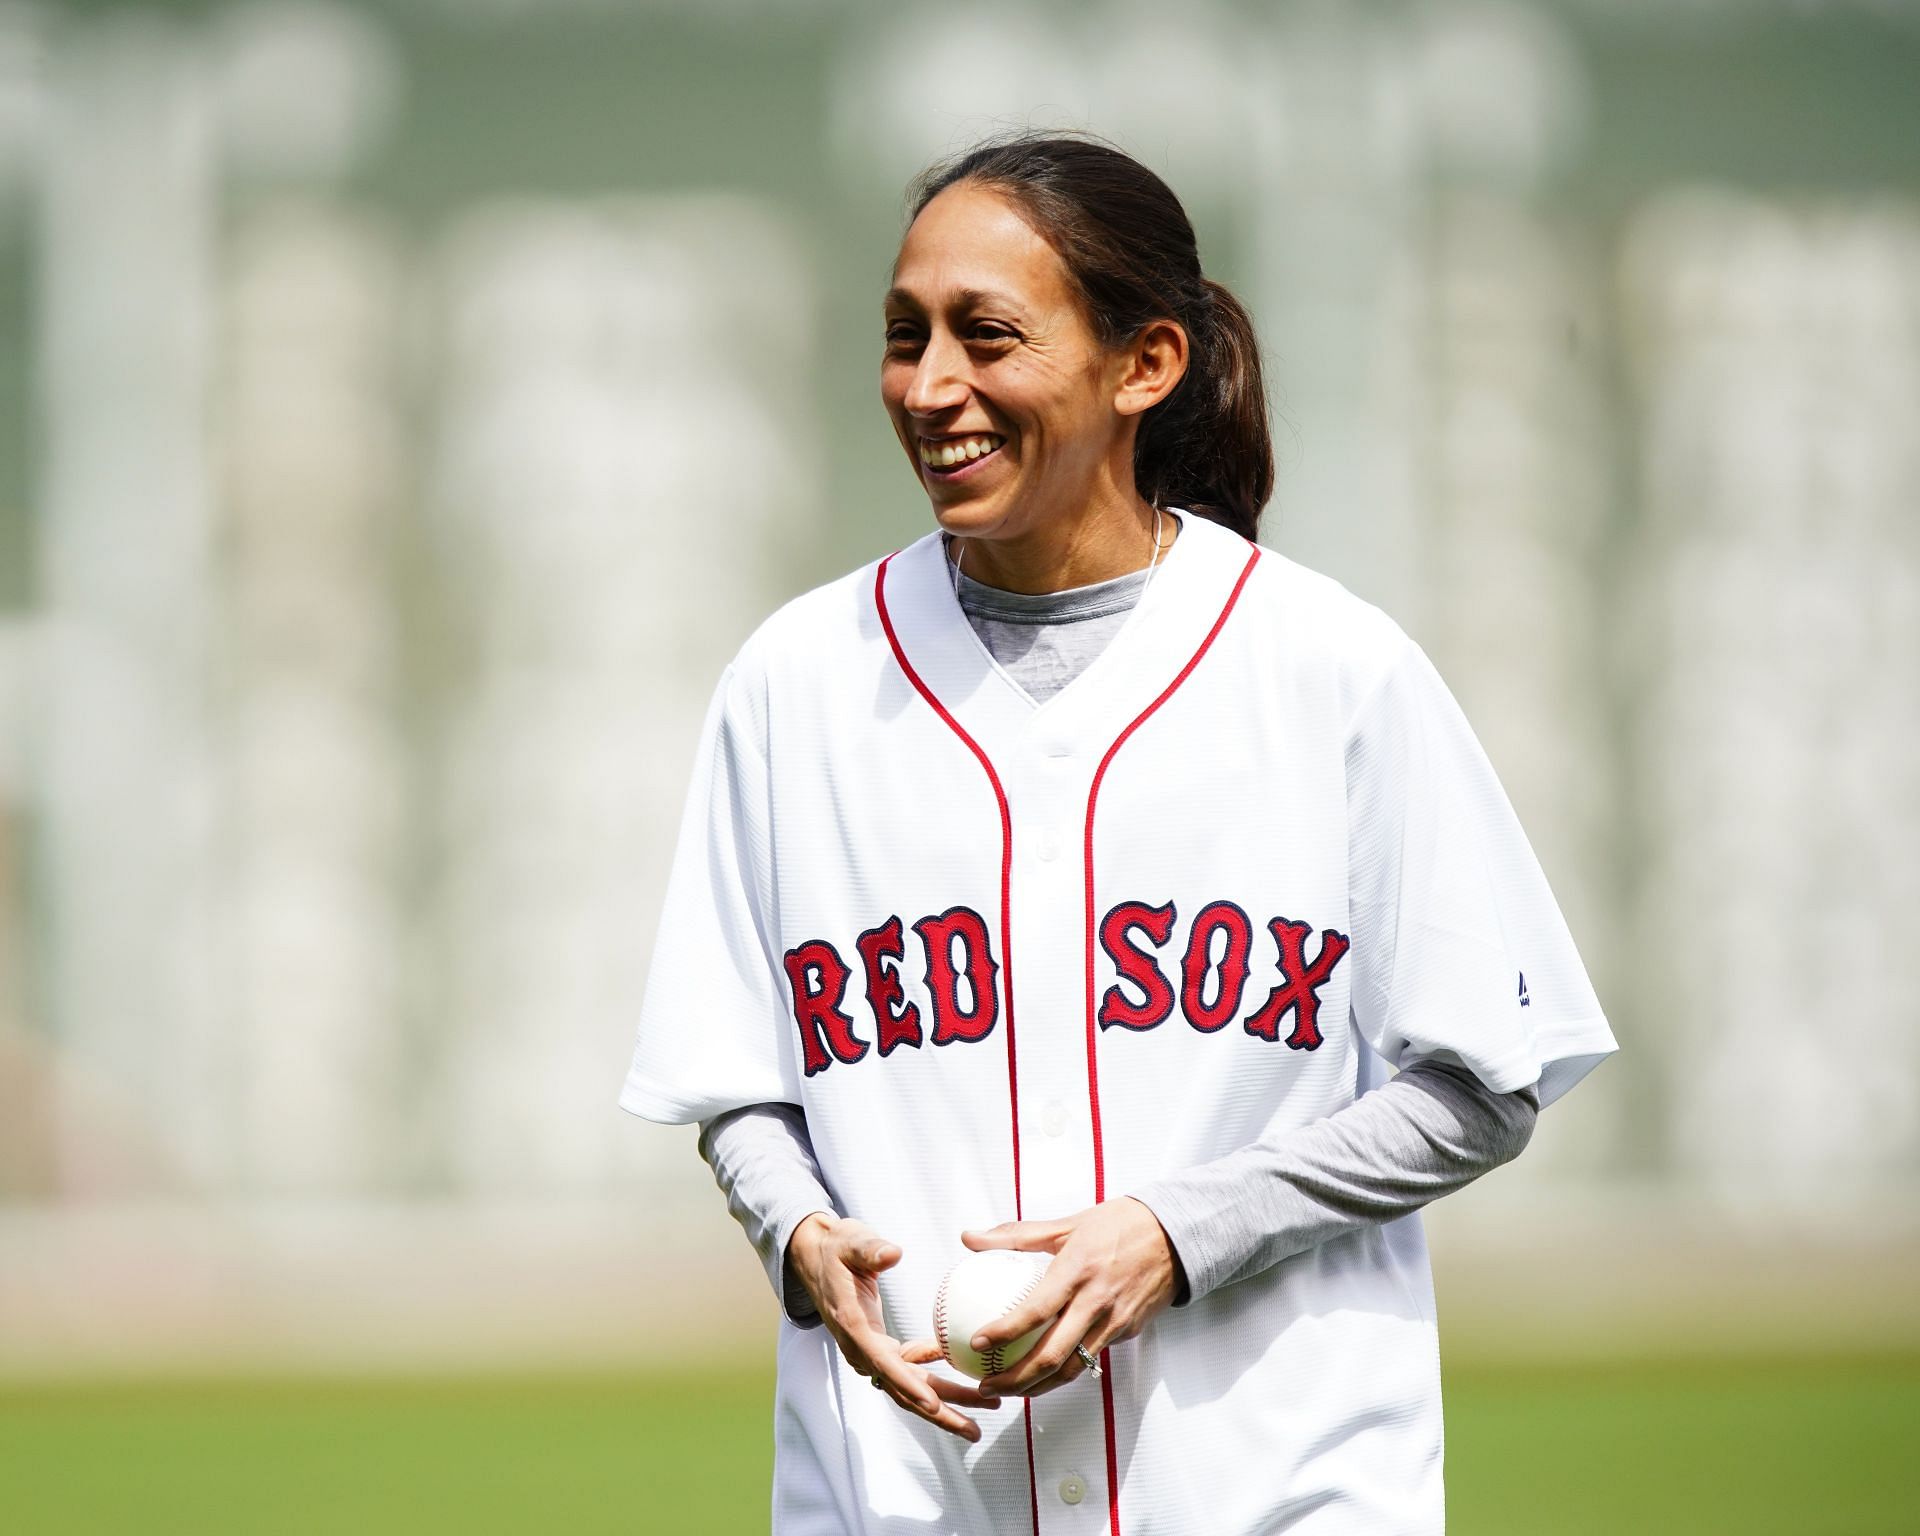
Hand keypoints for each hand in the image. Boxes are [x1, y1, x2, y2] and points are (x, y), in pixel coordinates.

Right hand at [786, 1213, 1000, 1441]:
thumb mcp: (850, 1241)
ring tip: (985, 1404)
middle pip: (904, 1389)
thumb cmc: (836, 1248)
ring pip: (911, 1385)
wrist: (815, 1257)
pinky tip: (961, 1364)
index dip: (909, 1386)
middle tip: (976, 1430)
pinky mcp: (878, 1347)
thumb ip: (871, 1249)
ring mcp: (870, 1352)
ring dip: (946, 1399)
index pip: (884, 1364)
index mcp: (854, 1327)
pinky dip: (934, 1372)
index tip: (934, 1405)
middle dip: (940, 1411)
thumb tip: (893, 1253)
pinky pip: (910, 1368)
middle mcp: (861, 1348)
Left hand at [948, 1197, 1179, 1398]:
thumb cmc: (1119, 1223)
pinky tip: (1043, 1371)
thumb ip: (1016, 1235)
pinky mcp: (1128, 1331)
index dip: (1004, 1331)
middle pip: (1052, 1355)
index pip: (1036, 1310)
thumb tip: (969, 1239)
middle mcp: (1097, 1301)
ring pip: (1072, 1368)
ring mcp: (1115, 1321)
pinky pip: (1092, 1355)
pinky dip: (1065, 1369)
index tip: (977, 1343)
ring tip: (1009, 1390)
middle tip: (985, 1384)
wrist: (1178, 1234)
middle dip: (1015, 1379)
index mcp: (1078, 1270)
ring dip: (1037, 1387)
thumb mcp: (1068, 1223)